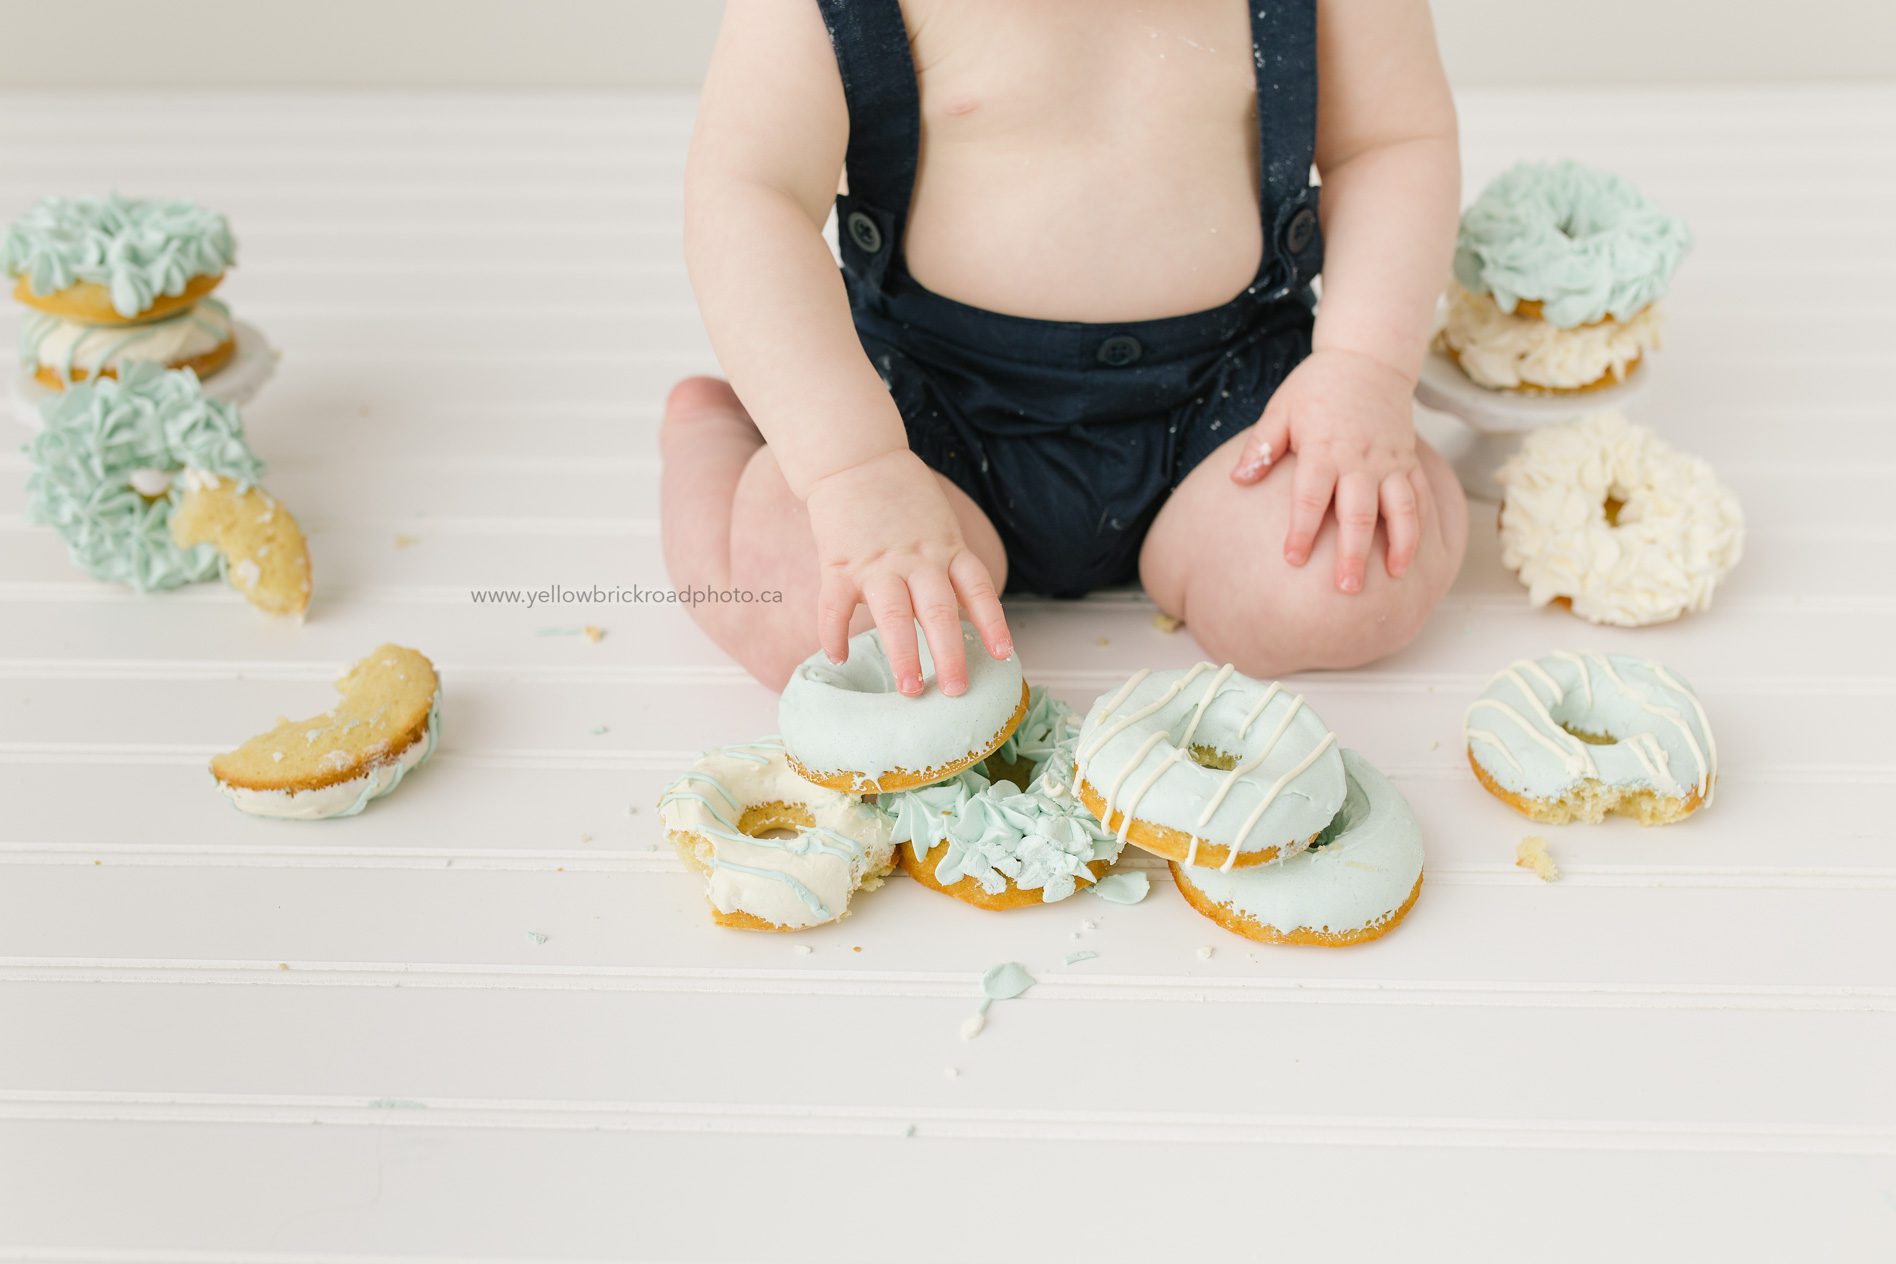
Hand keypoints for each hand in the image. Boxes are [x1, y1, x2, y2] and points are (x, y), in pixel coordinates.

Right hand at [803, 449, 1011, 696]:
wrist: (856, 457)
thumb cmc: (902, 497)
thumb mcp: (940, 526)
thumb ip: (947, 566)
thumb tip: (960, 617)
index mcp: (946, 548)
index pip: (977, 588)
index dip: (992, 622)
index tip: (1003, 655)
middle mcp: (917, 558)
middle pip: (939, 610)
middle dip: (949, 653)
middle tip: (956, 690)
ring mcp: (878, 561)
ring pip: (893, 614)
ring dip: (903, 653)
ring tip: (909, 688)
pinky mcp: (840, 562)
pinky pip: (836, 604)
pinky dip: (833, 632)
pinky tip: (837, 657)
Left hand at [1229, 348, 1432, 592]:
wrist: (1368, 358)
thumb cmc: (1317, 387)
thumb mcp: (1281, 408)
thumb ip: (1261, 445)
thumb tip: (1238, 480)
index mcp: (1323, 448)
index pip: (1311, 496)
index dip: (1301, 529)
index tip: (1292, 559)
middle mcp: (1360, 458)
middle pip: (1358, 512)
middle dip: (1352, 552)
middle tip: (1346, 587)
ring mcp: (1389, 460)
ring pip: (1399, 508)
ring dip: (1398, 544)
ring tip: (1393, 576)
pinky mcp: (1408, 460)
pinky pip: (1419, 496)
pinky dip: (1420, 525)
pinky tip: (1413, 553)